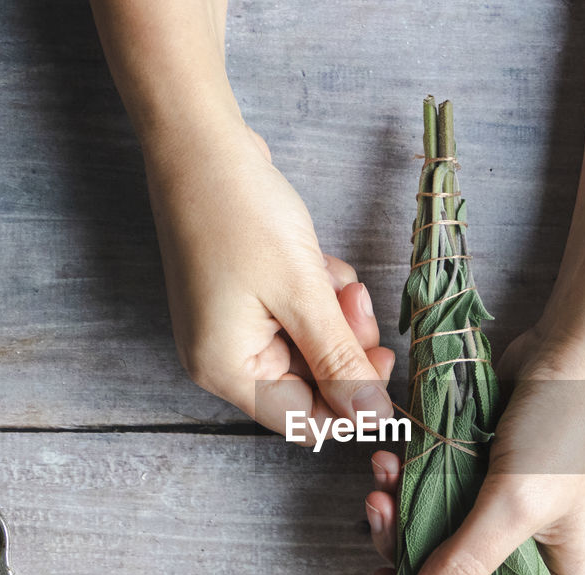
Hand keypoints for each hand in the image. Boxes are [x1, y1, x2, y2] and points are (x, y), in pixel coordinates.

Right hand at [140, 112, 394, 434]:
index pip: (303, 421)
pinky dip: (320, 295)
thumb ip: (339, 359)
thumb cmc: (239, 213)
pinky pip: (300, 315)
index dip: (351, 403)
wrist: (199, 144)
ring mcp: (234, 326)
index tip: (385, 365)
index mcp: (227, 370)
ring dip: (337, 317)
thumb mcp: (302, 292)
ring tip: (336, 277)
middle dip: (346, 347)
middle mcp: (225, 357)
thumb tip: (372, 416)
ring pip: (312, 346)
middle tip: (359, 305)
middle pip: (311, 384)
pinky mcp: (247, 297)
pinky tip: (318, 263)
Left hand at [365, 328, 584, 574]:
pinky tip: (391, 462)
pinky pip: (439, 504)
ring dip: (401, 514)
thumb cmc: (568, 427)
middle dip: (409, 555)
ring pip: (441, 545)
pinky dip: (410, 487)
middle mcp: (543, 563)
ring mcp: (515, 525)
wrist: (580, 344)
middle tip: (379, 516)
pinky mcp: (490, 488)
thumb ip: (464, 565)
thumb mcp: (516, 504)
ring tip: (380, 479)